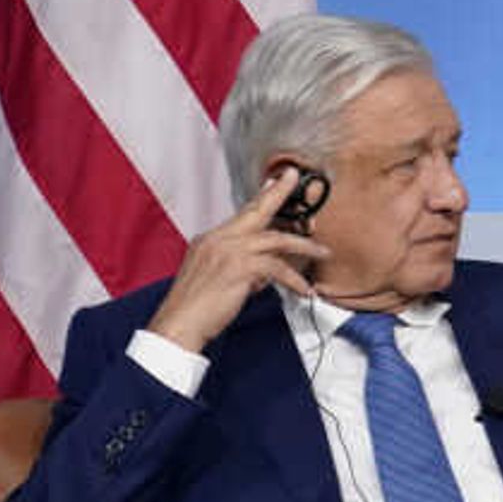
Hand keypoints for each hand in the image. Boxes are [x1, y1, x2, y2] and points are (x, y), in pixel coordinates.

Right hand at [143, 166, 327, 352]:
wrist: (179, 324)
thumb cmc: (195, 308)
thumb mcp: (213, 278)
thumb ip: (238, 267)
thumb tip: (263, 272)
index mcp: (210, 240)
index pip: (241, 215)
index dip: (261, 198)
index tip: (276, 181)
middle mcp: (218, 240)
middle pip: (255, 211)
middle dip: (278, 193)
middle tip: (293, 177)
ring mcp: (229, 251)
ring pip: (276, 239)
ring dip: (304, 246)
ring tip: (323, 252)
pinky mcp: (240, 268)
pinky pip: (278, 268)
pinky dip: (294, 280)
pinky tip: (304, 290)